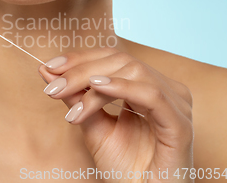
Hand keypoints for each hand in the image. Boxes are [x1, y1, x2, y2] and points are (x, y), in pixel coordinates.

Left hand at [39, 48, 193, 181]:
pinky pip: (152, 95)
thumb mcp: (92, 125)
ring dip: (93, 82)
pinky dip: (122, 87)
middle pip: (121, 61)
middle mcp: (165, 90)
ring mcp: (176, 105)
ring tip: (68, 98)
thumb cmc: (124, 168)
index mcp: (146, 87)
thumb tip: (46, 69)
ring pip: (134, 72)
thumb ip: (74, 97)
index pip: (113, 59)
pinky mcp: (179, 124)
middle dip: (81, 70)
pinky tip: (97, 88)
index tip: (50, 65)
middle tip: (53, 85)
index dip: (81, 58)